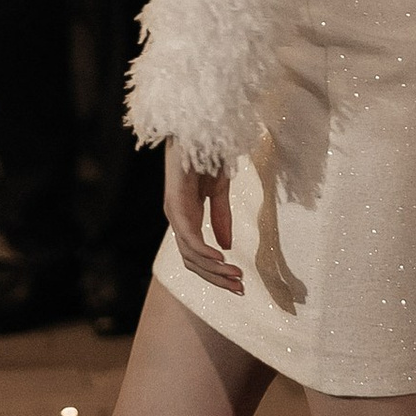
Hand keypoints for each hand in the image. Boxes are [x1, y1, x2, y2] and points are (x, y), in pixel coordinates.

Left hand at [164, 157, 241, 293]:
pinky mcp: (175, 202)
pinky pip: (188, 236)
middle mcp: (177, 218)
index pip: (198, 256)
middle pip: (192, 262)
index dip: (216, 273)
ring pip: (190, 254)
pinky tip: (221, 258)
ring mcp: (175, 212)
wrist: (198, 126)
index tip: (240, 283)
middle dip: (216, 279)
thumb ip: (221, 217)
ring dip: (213, 269)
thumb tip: (228, 247)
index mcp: (187, 217)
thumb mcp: (219, 190)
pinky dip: (204, 250)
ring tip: (236, 275)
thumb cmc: (205, 154)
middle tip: (240, 289)